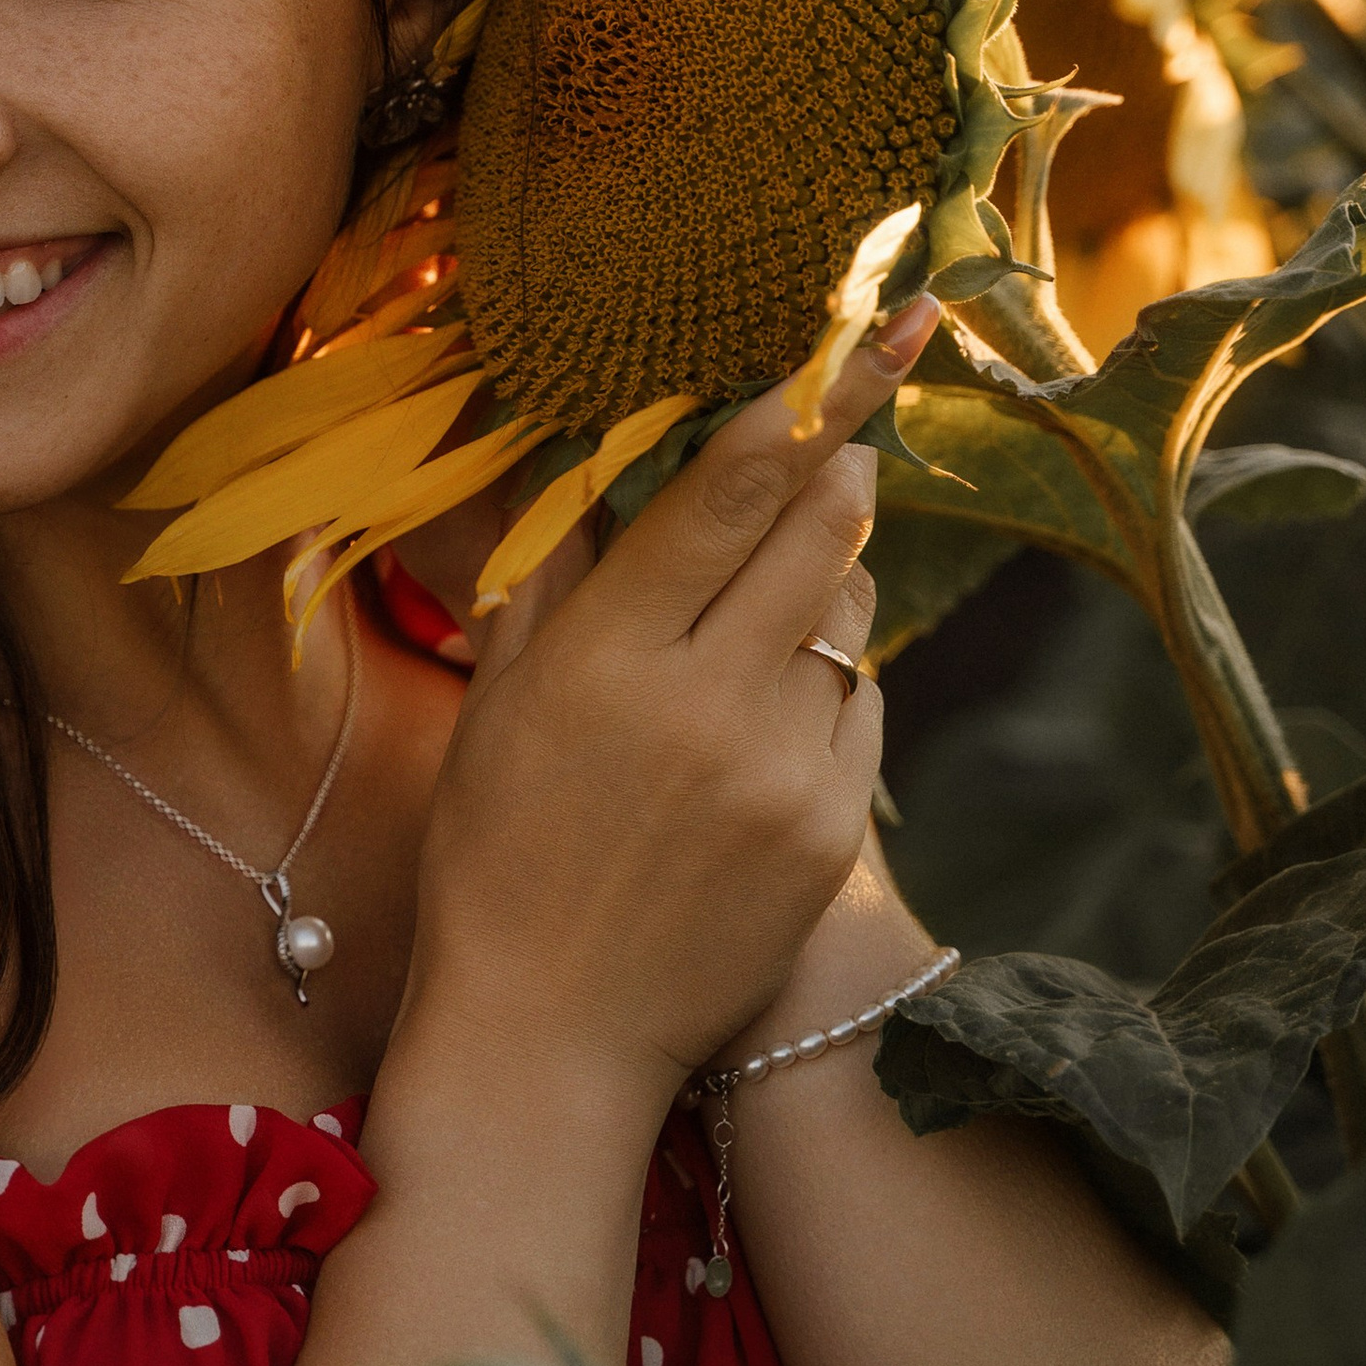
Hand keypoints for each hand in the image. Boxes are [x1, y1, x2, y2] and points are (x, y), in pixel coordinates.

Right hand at [403, 301, 934, 1114]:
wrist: (554, 1033)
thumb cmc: (498, 853)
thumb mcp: (501, 700)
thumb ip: (553, 571)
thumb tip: (587, 451)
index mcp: (606, 656)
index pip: (728, 492)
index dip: (805, 400)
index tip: (868, 333)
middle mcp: (706, 703)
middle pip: (820, 529)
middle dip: (843, 465)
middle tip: (847, 432)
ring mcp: (783, 770)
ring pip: (849, 617)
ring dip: (826, 587)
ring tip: (760, 624)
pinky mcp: (833, 831)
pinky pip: (863, 707)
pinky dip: (831, 686)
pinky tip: (768, 723)